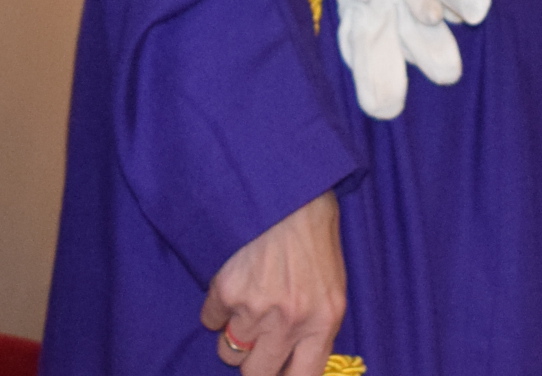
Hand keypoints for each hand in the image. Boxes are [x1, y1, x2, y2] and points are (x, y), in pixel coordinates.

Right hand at [201, 191, 345, 374]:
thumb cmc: (313, 228)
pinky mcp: (226, 291)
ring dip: (233, 331)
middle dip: (254, 360)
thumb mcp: (331, 281)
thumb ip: (316, 322)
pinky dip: (216, 306)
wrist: (286, 184)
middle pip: (257, 373)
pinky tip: (232, 279)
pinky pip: (210, 318)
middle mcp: (291, 322)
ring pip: (230, 351)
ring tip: (246, 299)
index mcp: (325, 320)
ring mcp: (256, 309)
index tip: (276, 370)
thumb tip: (296, 356)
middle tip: (256, 337)